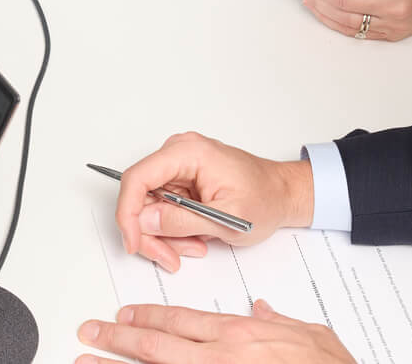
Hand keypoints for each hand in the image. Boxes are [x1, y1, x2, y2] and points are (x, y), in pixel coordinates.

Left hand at [77, 299, 354, 362]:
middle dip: (117, 339)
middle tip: (87, 333)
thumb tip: (261, 309)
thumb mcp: (311, 335)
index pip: (181, 320)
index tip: (122, 315)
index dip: (147, 316)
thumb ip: (280, 320)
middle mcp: (223, 359)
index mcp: (240, 336)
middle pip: (157, 346)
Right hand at [116, 133, 312, 271]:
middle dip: (153, 232)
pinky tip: (196, 237)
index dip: (128, 213)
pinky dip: (174, 228)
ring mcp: (179, 164)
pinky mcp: (181, 177)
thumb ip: (181, 221)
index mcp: (188, 152)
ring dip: (167, 234)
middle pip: (141, 195)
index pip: (138, 177)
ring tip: (196, 246)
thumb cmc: (265, 199)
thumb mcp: (226, 220)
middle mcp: (178, 152)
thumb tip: (144, 221)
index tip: (133, 242)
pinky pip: (163, 206)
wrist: (283, 194)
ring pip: (150, 205)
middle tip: (170, 258)